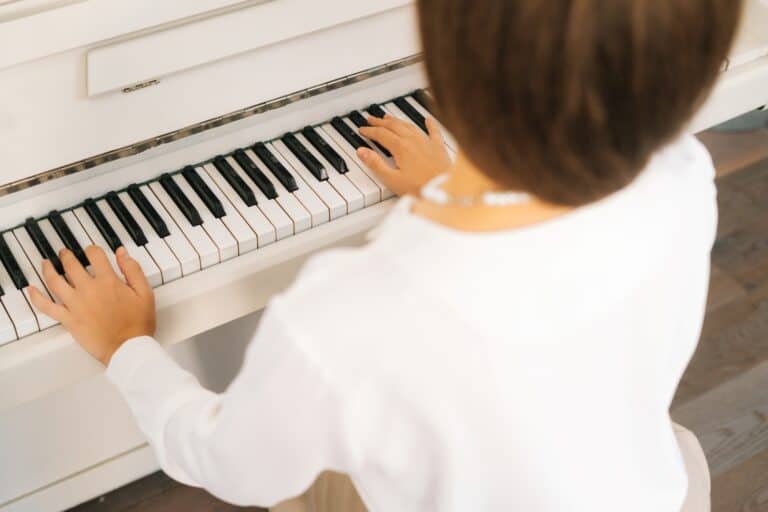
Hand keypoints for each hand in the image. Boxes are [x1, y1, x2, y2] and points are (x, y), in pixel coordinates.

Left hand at [28, 246, 155, 365]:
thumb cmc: (137, 324)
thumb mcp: (144, 292)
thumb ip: (132, 270)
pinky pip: (46, 306)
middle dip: (67, 256)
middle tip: (64, 253)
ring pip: (54, 281)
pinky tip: (31, 290)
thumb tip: (122, 253)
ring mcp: (75, 304)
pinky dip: (36, 297)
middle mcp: (88, 289)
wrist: (128, 347)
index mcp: (108, 281)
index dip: (92, 249)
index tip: (91, 250)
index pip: (95, 255)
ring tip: (46, 263)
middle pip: (71, 265)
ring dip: (48, 269)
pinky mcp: (68, 319)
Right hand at [358, 115, 451, 195]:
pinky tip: (428, 119)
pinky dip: (429, 123)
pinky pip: (433, 130)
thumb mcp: (392, 180)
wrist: (444, 190)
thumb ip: (376, 164)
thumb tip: (362, 152)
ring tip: (388, 117)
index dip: (369, 131)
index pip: (381, 134)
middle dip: (380, 122)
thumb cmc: (420, 188)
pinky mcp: (438, 147)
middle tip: (371, 119)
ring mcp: (427, 142)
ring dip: (397, 120)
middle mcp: (413, 141)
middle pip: (393, 126)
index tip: (362, 130)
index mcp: (401, 148)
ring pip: (409, 125)